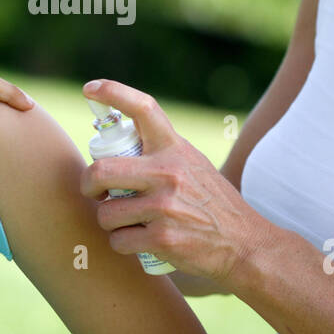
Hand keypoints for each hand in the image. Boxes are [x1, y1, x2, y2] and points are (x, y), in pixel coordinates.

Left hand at [79, 79, 271, 284]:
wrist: (244, 244)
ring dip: (110, 222)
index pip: (143, 108)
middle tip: (93, 191)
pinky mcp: (162, 238)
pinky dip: (122, 244)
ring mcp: (164, 206)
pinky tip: (140, 243)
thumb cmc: (212, 204)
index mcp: (175, 148)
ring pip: (106, 213)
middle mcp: (168, 172)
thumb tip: (116, 148)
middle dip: (88, 184)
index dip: (113, 92)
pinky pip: (118, 241)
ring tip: (129, 223)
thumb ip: (161, 154)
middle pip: (101, 171)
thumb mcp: (193, 165)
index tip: (90, 89)